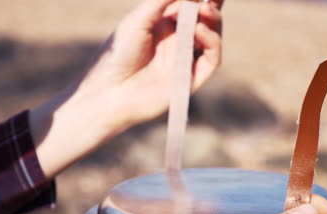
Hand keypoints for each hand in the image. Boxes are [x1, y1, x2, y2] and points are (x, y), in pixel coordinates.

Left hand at [81, 0, 223, 122]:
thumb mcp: (138, 20)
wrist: (111, 91)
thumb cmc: (119, 54)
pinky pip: (211, 60)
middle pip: (206, 19)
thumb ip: (162, 0)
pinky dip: (212, 42)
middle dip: (213, 4)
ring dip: (214, 20)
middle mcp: (178, 40)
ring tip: (205, 9)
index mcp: (165, 24)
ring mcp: (186, 59)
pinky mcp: (191, 78)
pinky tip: (199, 30)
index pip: (192, 4)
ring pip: (212, 37)